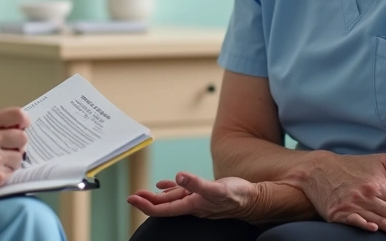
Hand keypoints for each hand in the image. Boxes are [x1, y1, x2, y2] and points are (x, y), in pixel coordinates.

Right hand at [0, 107, 29, 200]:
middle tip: (9, 146)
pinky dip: (4, 171)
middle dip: (18, 141)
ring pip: (19, 157)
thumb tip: (16, 124)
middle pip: (22, 137)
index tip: (22, 125)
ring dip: (12, 158)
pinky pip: (12, 172)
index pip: (18, 115)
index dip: (23, 120)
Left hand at [128, 172, 260, 219]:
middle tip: (131, 196)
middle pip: (164, 205)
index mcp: (192, 205)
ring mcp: (197, 200)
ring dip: (156, 197)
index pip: (163, 209)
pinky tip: (163, 185)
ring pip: (172, 199)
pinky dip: (171, 188)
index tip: (132, 199)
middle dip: (147, 202)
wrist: (254, 199)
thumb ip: (198, 184)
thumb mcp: (218, 188)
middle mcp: (192, 205)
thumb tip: (179, 176)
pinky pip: (182, 192)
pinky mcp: (203, 193)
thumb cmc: (238, 196)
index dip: (146, 205)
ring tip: (142, 193)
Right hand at [300, 152, 385, 240]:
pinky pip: (355, 222)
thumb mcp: (381, 161)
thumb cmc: (353, 166)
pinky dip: (365, 226)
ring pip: (379, 221)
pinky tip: (375, 230)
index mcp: (378, 184)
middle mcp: (366, 195)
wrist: (319, 170)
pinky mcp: (338, 213)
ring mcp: (352, 205)